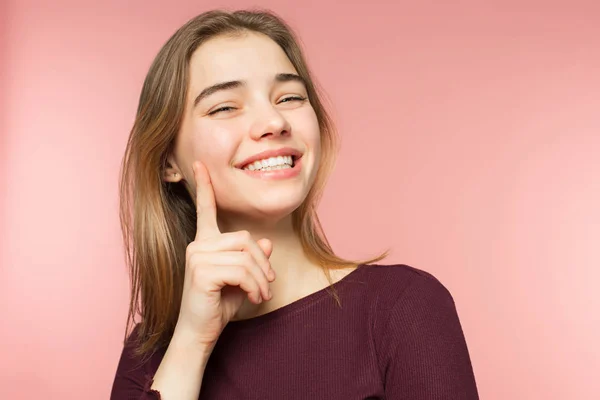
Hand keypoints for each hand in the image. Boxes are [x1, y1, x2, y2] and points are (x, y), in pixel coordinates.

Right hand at [173, 161, 275, 348]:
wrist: (200, 332)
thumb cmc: (219, 305)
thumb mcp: (242, 280)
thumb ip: (252, 259)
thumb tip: (265, 242)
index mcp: (204, 243)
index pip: (205, 209)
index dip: (204, 186)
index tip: (199, 164)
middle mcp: (198, 245)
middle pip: (245, 239)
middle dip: (262, 264)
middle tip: (268, 285)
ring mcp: (197, 256)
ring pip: (247, 256)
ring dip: (262, 279)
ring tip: (262, 295)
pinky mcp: (202, 271)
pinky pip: (242, 271)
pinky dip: (256, 286)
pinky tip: (254, 299)